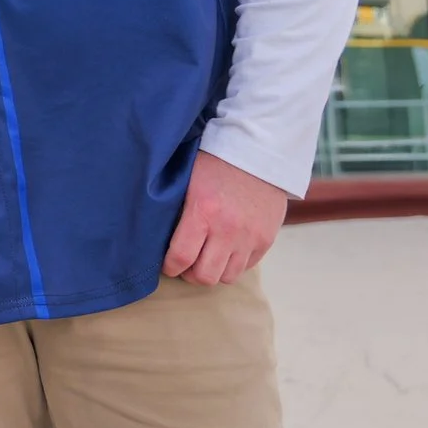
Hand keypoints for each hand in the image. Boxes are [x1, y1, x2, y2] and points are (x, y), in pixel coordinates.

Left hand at [163, 150, 288, 285]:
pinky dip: (234, 263)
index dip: (169, 267)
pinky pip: (248, 267)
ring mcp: (250, 237)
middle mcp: (228, 230)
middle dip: (190, 274)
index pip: (181, 258)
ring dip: (214, 271)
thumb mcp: (188, 181)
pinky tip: (226, 250)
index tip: (167, 264)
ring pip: (227, 277)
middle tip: (186, 263)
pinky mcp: (267, 239)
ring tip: (207, 258)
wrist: (258, 150)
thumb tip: (160, 236)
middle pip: (205, 276)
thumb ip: (179, 211)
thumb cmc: (215, 162)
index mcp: (203, 212)